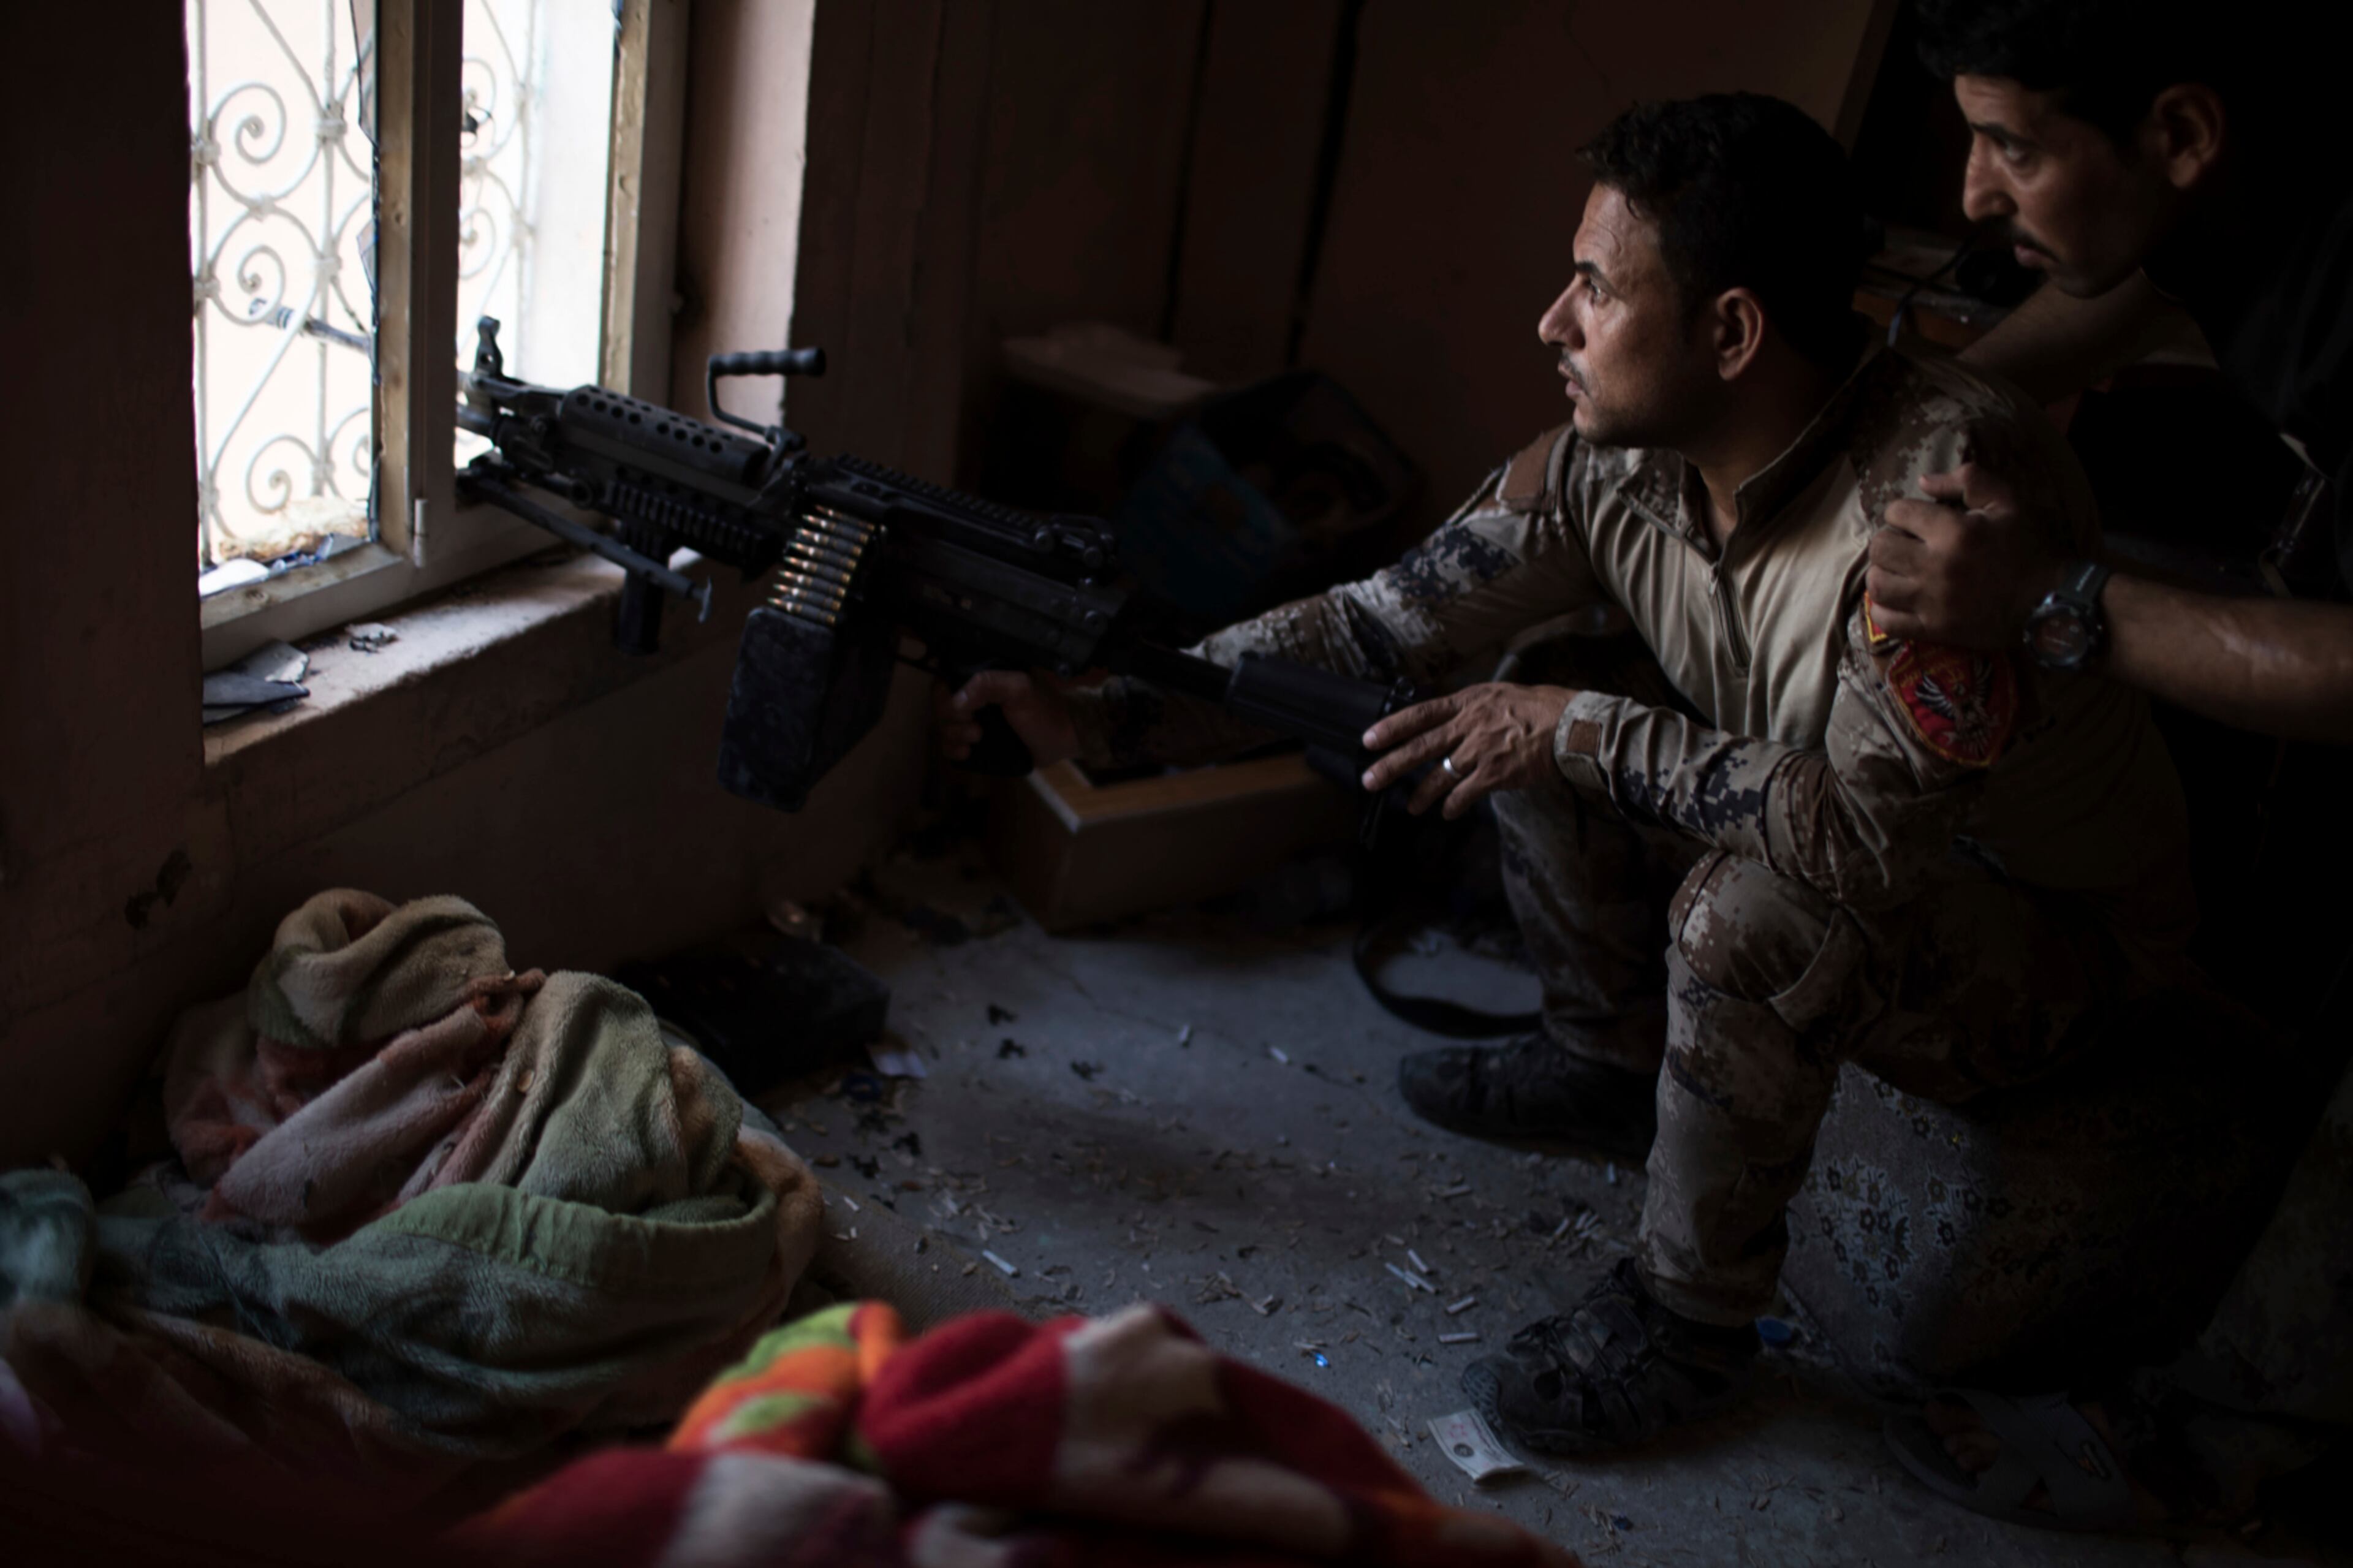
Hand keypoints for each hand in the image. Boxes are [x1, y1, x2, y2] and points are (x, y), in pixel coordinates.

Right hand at [934, 670, 1081, 766]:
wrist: (1063, 738)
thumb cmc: (1045, 709)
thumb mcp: (1019, 688)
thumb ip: (988, 684)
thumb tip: (956, 701)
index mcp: (982, 678)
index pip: (945, 682)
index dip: (944, 699)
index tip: (963, 712)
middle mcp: (975, 698)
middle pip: (941, 708)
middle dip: (952, 722)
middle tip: (976, 730)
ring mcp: (975, 720)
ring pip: (944, 728)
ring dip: (953, 737)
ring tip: (975, 741)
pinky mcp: (979, 742)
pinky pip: (952, 745)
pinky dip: (953, 750)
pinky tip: (965, 753)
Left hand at [1360, 683, 1576, 818]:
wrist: (1569, 725)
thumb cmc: (1539, 708)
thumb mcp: (1499, 696)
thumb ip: (1472, 709)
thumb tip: (1452, 722)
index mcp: (1467, 702)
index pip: (1421, 714)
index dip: (1392, 727)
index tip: (1368, 739)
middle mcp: (1469, 725)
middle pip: (1421, 747)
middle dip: (1391, 765)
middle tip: (1369, 780)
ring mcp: (1480, 750)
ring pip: (1439, 776)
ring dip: (1421, 794)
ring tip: (1411, 807)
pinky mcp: (1495, 773)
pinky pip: (1465, 793)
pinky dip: (1453, 805)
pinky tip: (1446, 813)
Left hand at [1868, 463, 2065, 649]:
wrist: (2048, 600)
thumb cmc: (2027, 547)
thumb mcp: (2008, 502)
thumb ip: (1968, 480)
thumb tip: (1923, 481)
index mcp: (1954, 532)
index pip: (1898, 512)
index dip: (1902, 512)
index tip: (1914, 520)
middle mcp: (1936, 567)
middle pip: (1880, 548)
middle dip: (1889, 540)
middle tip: (1905, 544)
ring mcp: (1932, 602)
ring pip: (1877, 584)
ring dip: (1882, 573)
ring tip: (1898, 571)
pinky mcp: (1933, 630)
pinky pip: (1886, 621)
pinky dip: (1881, 610)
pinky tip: (1895, 599)